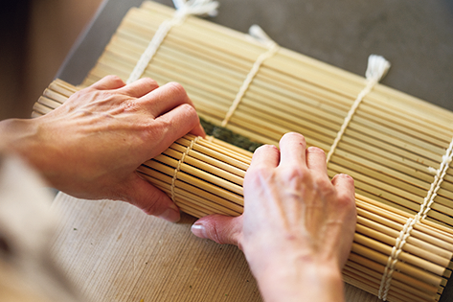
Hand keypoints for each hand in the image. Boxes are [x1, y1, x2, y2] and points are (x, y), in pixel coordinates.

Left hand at [2, 75, 204, 221]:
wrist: (39, 151)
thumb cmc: (76, 169)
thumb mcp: (118, 189)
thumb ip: (150, 199)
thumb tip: (171, 212)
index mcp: (148, 135)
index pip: (187, 117)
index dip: (197, 127)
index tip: (193, 139)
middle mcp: (136, 111)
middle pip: (177, 92)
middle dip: (186, 105)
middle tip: (182, 121)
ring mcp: (116, 97)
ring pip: (152, 83)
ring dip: (160, 96)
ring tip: (154, 112)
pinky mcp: (97, 91)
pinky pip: (123, 81)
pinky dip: (130, 90)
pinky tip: (124, 103)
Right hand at [191, 132, 355, 300]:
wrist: (300, 272)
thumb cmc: (268, 254)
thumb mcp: (240, 236)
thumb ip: (220, 225)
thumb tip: (198, 226)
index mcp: (262, 178)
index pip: (266, 150)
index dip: (269, 158)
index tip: (271, 168)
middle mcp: (291, 174)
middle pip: (294, 140)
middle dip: (292, 148)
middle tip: (292, 163)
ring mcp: (320, 183)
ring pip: (319, 153)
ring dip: (315, 162)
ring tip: (312, 176)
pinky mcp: (343, 198)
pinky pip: (345, 178)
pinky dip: (340, 184)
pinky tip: (334, 194)